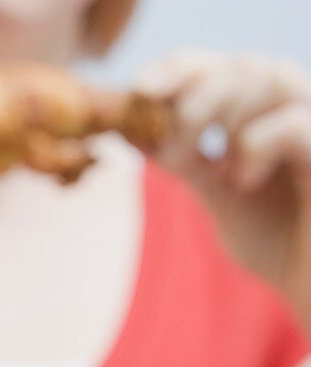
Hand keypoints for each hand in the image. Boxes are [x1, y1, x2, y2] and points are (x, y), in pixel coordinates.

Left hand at [136, 51, 310, 324]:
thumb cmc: (276, 242)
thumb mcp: (219, 195)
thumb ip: (185, 160)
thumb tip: (131, 127)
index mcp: (268, 112)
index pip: (220, 68)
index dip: (178, 70)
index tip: (138, 88)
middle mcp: (297, 106)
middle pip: (242, 65)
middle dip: (193, 95)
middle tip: (169, 133)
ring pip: (269, 79)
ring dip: (220, 115)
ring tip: (208, 163)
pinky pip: (292, 123)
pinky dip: (255, 146)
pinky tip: (244, 181)